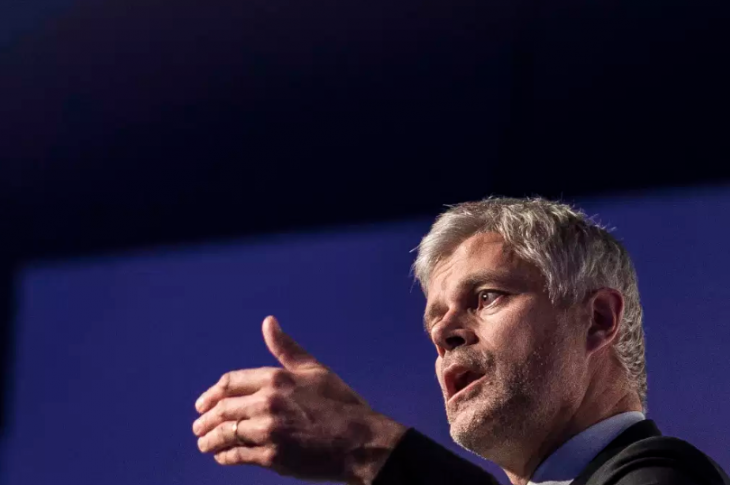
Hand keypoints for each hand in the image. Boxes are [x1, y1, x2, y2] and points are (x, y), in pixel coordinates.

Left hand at [192, 316, 407, 483]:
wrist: (360, 442)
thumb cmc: (339, 404)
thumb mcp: (313, 369)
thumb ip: (286, 348)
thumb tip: (268, 321)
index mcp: (276, 378)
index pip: (229, 383)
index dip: (211, 394)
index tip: (202, 404)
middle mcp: (268, 402)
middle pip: (222, 409)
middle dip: (206, 419)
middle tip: (199, 427)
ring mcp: (269, 431)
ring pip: (226, 434)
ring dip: (210, 440)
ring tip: (205, 444)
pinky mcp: (273, 457)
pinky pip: (238, 455)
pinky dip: (226, 456)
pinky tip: (223, 457)